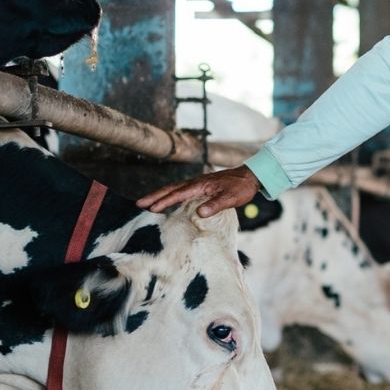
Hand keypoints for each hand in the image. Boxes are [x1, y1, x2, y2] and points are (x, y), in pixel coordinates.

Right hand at [137, 166, 261, 217]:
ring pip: (174, 189)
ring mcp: (198, 184)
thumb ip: (216, 205)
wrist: (250, 176)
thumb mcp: (231, 198)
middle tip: (138, 203)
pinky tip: (168, 201)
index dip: (164, 201)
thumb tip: (200, 213)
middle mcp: (196, 182)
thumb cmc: (241, 187)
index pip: (178, 194)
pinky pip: (181, 191)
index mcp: (200, 185)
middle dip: (154, 196)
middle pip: (171, 189)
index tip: (151, 208)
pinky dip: (171, 195)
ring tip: (147, 203)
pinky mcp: (201, 186)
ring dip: (160, 195)